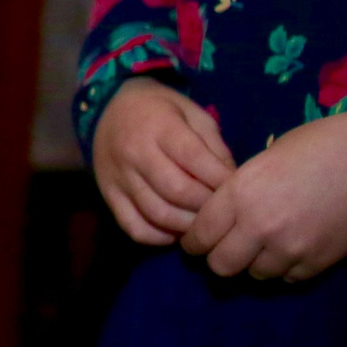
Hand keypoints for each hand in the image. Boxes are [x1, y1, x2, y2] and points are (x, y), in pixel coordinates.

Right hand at [92, 77, 235, 244]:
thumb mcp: (192, 114)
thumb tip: (231, 183)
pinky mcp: (108, 194)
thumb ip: (213, 146)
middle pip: (177, 191)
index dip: (221, 179)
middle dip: (207, 206)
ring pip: (157, 213)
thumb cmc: (160, 110)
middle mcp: (136, 153)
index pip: (195, 160)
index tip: (239, 189)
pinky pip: (133, 226)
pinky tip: (174, 232)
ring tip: (204, 224)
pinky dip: (158, 237)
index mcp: (160, 127)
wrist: (108, 109)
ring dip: (187, 226)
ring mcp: (119, 177)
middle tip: (224, 211)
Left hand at [181, 98, 346, 281]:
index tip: (197, 242)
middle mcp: (259, 226)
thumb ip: (239, 191)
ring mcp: (290, 249)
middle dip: (219, 260)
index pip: (199, 236)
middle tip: (227, 250)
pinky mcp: (318, 263)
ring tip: (265, 247)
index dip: (194, 242)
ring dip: (255, 264)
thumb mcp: (262, 160)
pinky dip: (285, 268)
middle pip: (220, 266)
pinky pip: (288, 279)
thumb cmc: (316, 146)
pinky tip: (292, 249)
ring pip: (254, 276)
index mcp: (239, 194)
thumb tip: (224, 215)